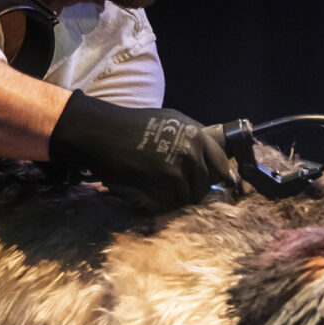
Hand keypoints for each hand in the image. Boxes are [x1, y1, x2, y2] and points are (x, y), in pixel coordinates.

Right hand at [47, 91, 231, 209]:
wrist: (101, 131)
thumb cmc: (131, 126)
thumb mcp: (170, 122)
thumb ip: (192, 140)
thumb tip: (211, 161)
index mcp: (197, 132)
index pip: (221, 164)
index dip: (216, 177)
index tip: (211, 184)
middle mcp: (194, 147)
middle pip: (206, 183)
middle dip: (194, 190)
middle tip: (175, 188)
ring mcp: (183, 163)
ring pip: (191, 195)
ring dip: (176, 197)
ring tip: (157, 187)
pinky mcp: (169, 179)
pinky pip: (174, 200)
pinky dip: (163, 202)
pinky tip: (149, 192)